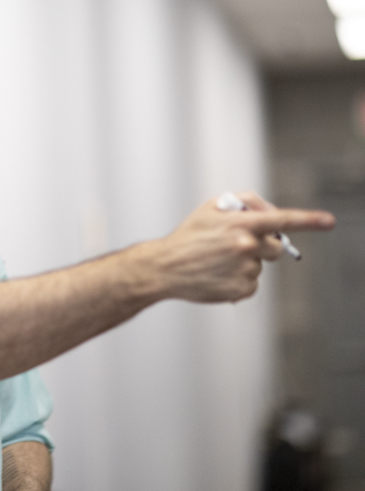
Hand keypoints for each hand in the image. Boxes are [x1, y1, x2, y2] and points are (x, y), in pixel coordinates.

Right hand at [144, 191, 333, 302]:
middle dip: (265, 246)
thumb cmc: (187, 237)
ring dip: (246, 264)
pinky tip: (218, 276)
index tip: (327, 221)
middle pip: (277, 247)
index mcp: (239, 223)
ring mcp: (244, 269)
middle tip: (239, 247)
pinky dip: (239, 281)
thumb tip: (271, 212)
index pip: (281, 220)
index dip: (308, 220)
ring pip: (261, 266)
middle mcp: (245, 246)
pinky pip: (252, 284)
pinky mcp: (241, 289)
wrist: (164, 267)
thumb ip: (245, 202)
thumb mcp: (210, 207)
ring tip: (217, 263)